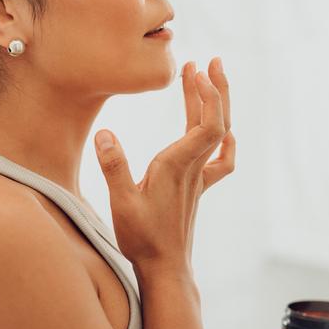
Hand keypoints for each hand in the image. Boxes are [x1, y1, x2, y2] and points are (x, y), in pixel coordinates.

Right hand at [93, 58, 235, 273]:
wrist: (165, 268)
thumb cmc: (143, 238)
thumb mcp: (121, 203)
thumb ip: (114, 167)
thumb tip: (104, 133)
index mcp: (178, 166)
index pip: (209, 125)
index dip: (208, 96)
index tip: (196, 71)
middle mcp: (193, 168)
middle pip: (218, 121)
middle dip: (215, 88)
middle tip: (207, 60)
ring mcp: (197, 177)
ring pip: (216, 133)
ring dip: (214, 103)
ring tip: (203, 76)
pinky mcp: (196, 186)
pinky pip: (219, 158)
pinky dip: (223, 138)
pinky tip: (221, 129)